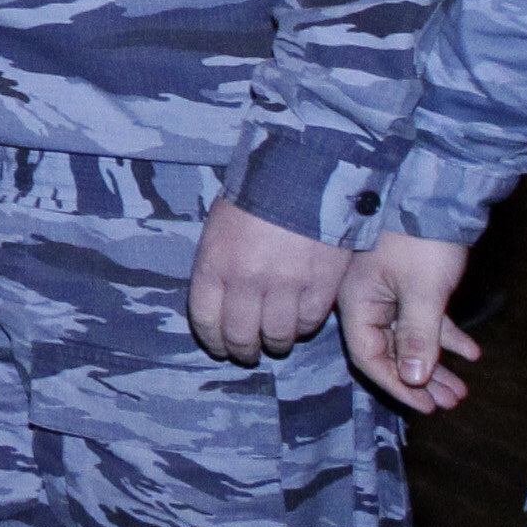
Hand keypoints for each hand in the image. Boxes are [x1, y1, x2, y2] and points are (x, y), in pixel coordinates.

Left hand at [187, 197, 350, 365]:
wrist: (302, 174)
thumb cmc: (256, 197)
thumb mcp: (218, 229)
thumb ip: (217, 268)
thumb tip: (220, 302)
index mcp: (214, 266)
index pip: (206, 321)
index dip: (213, 341)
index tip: (220, 348)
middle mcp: (246, 282)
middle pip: (240, 335)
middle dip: (242, 350)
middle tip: (248, 353)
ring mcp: (286, 286)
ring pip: (277, 336)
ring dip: (275, 344)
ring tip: (276, 342)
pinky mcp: (321, 285)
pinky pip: (310, 322)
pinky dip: (304, 327)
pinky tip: (300, 322)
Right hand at [339, 232, 482, 412]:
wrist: (438, 193)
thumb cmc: (423, 240)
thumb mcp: (423, 292)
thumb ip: (417, 337)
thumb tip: (414, 380)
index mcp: (357, 303)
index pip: (368, 357)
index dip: (397, 385)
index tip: (426, 406)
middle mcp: (367, 302)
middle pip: (389, 353)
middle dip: (421, 380)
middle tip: (449, 404)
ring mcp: (388, 293)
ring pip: (409, 339)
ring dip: (436, 363)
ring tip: (461, 389)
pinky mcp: (411, 285)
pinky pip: (424, 320)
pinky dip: (446, 337)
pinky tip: (471, 352)